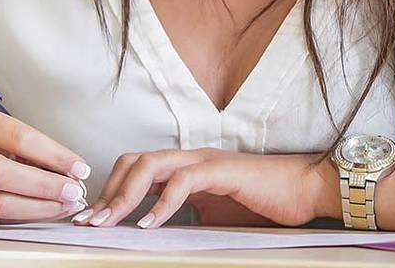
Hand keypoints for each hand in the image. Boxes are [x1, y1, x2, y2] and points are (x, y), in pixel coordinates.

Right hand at [0, 103, 91, 224]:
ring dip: (38, 206)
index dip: (54, 155)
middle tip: (73, 191)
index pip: (20, 137)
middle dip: (46, 185)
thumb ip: (20, 143)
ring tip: (63, 205)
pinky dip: (24, 215)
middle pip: (6, 172)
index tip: (79, 167)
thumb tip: (66, 167)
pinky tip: (44, 211)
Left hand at [75, 148, 335, 229]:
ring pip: (150, 166)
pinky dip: (162, 204)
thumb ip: (186, 218)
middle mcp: (189, 158)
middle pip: (134, 161)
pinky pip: (183, 182)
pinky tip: (149, 226)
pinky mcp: (221, 171)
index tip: (92, 220)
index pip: (135, 169)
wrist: (304, 190)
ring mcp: (204, 161)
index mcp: (184, 168)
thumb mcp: (214, 215)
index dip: (110, 192)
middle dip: (107, 192)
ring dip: (125, 196)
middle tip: (90, 222)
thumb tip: (156, 236)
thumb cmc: (263, 203)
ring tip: (109, 223)